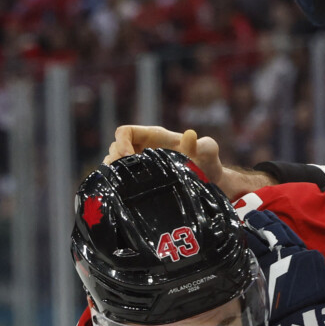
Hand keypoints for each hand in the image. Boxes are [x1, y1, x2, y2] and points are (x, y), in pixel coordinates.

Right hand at [104, 126, 272, 199]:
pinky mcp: (141, 178)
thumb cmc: (208, 163)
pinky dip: (119, 184)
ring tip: (122, 186)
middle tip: (124, 177)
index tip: (128, 158)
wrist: (210, 181)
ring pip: (115, 163)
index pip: (125, 131)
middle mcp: (144, 147)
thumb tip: (190, 134)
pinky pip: (122, 178)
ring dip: (114, 173)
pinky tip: (124, 194)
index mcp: (155, 136)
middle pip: (115, 147)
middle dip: (115, 160)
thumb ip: (202, 145)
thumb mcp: (208, 152)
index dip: (121, 142)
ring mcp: (141, 163)